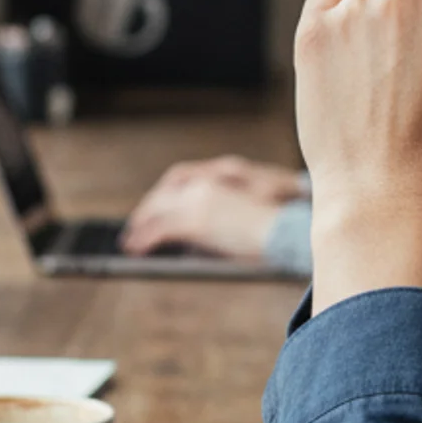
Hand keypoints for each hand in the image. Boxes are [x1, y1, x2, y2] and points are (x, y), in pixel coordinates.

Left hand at [120, 157, 303, 257]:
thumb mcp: (252, 208)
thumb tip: (206, 233)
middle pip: (165, 192)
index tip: (155, 205)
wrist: (291, 227)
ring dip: (141, 226)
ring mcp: (199, 200)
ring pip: (158, 211)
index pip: (181, 176)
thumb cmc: (282, 222)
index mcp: (222, 173)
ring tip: (130, 241)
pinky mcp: (195, 222)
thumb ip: (226, 212)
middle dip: (148, 208)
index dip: (164, 191)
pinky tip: (135, 249)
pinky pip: (160, 230)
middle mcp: (207, 182)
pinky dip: (144, 239)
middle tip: (135, 225)